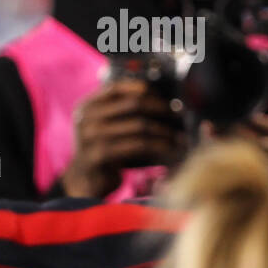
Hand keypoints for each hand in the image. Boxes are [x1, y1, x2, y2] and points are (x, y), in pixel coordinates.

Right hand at [61, 79, 186, 197]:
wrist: (86, 180)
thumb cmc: (104, 150)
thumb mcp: (104, 126)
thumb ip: (119, 111)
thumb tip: (157, 98)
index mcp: (87, 106)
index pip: (116, 87)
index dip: (142, 88)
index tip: (162, 95)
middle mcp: (87, 118)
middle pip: (133, 104)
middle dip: (161, 108)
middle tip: (178, 115)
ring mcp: (91, 137)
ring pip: (140, 126)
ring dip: (165, 131)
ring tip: (180, 136)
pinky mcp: (100, 155)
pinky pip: (139, 145)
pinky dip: (159, 146)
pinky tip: (171, 149)